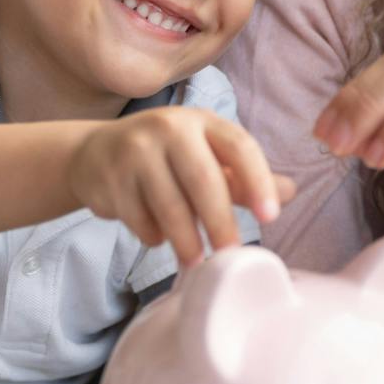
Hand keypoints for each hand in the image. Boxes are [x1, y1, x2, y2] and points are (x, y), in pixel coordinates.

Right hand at [68, 107, 296, 267]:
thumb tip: (290, 192)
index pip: (239, 147)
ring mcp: (134, 150)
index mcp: (201, 121)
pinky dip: (153, 236)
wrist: (93, 153)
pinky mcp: (109, 177)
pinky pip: (139, 218)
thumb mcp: (204, 156)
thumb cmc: (164, 158)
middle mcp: (168, 128)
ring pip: (169, 205)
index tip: (271, 216)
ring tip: (196, 262)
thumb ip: (242, 177)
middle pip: (203, 180)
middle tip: (230, 254)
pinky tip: (157, 235)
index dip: (258, 181)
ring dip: (186, 241)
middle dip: (220, 223)